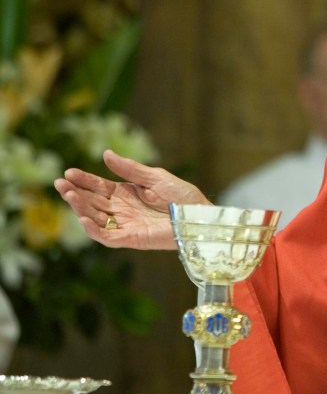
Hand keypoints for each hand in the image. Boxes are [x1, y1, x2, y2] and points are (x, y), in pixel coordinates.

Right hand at [54, 149, 210, 250]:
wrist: (199, 214)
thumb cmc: (182, 196)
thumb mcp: (155, 177)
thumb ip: (130, 169)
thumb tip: (106, 154)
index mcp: (126, 194)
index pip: (98, 187)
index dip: (84, 180)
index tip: (68, 172)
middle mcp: (122, 210)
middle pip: (92, 202)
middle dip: (75, 193)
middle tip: (60, 183)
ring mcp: (125, 225)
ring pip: (95, 218)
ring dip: (80, 207)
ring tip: (69, 194)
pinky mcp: (131, 239)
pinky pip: (107, 237)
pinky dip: (93, 230)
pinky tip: (83, 217)